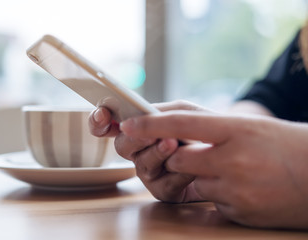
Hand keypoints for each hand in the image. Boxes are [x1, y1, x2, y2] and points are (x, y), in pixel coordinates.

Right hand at [88, 100, 207, 201]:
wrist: (227, 150)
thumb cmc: (202, 128)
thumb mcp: (182, 111)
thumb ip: (159, 113)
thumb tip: (138, 121)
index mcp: (139, 129)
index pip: (108, 125)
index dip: (99, 121)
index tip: (104, 116)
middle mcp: (139, 151)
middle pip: (121, 146)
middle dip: (136, 139)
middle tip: (152, 132)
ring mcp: (150, 172)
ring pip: (141, 164)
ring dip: (158, 153)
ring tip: (174, 143)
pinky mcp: (164, 191)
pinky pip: (163, 184)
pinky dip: (178, 173)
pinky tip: (192, 167)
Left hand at [120, 111, 307, 228]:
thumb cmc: (281, 146)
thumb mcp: (247, 126)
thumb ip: (208, 126)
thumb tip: (168, 130)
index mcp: (235, 128)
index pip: (182, 121)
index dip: (150, 123)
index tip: (127, 123)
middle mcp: (233, 157)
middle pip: (177, 156)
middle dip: (178, 156)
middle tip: (198, 152)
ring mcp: (235, 188)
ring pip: (192, 182)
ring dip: (202, 177)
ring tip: (233, 171)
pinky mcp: (238, 212)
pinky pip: (210, 202)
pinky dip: (218, 195)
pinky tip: (243, 188)